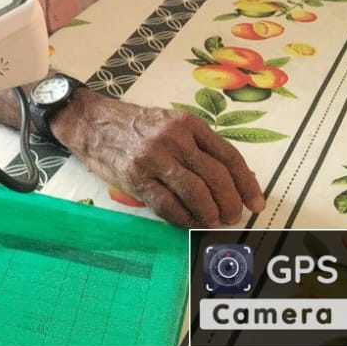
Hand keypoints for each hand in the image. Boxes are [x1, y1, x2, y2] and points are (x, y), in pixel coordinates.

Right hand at [56, 90, 264, 226]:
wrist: (91, 123)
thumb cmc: (135, 126)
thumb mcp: (170, 124)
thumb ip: (198, 146)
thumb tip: (231, 180)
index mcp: (188, 124)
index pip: (228, 156)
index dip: (246, 183)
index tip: (256, 203)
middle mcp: (174, 139)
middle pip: (216, 177)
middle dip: (230, 203)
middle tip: (233, 217)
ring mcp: (153, 158)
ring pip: (195, 193)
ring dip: (209, 214)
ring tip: (213, 223)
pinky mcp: (135, 178)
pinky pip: (168, 205)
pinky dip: (183, 219)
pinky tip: (189, 222)